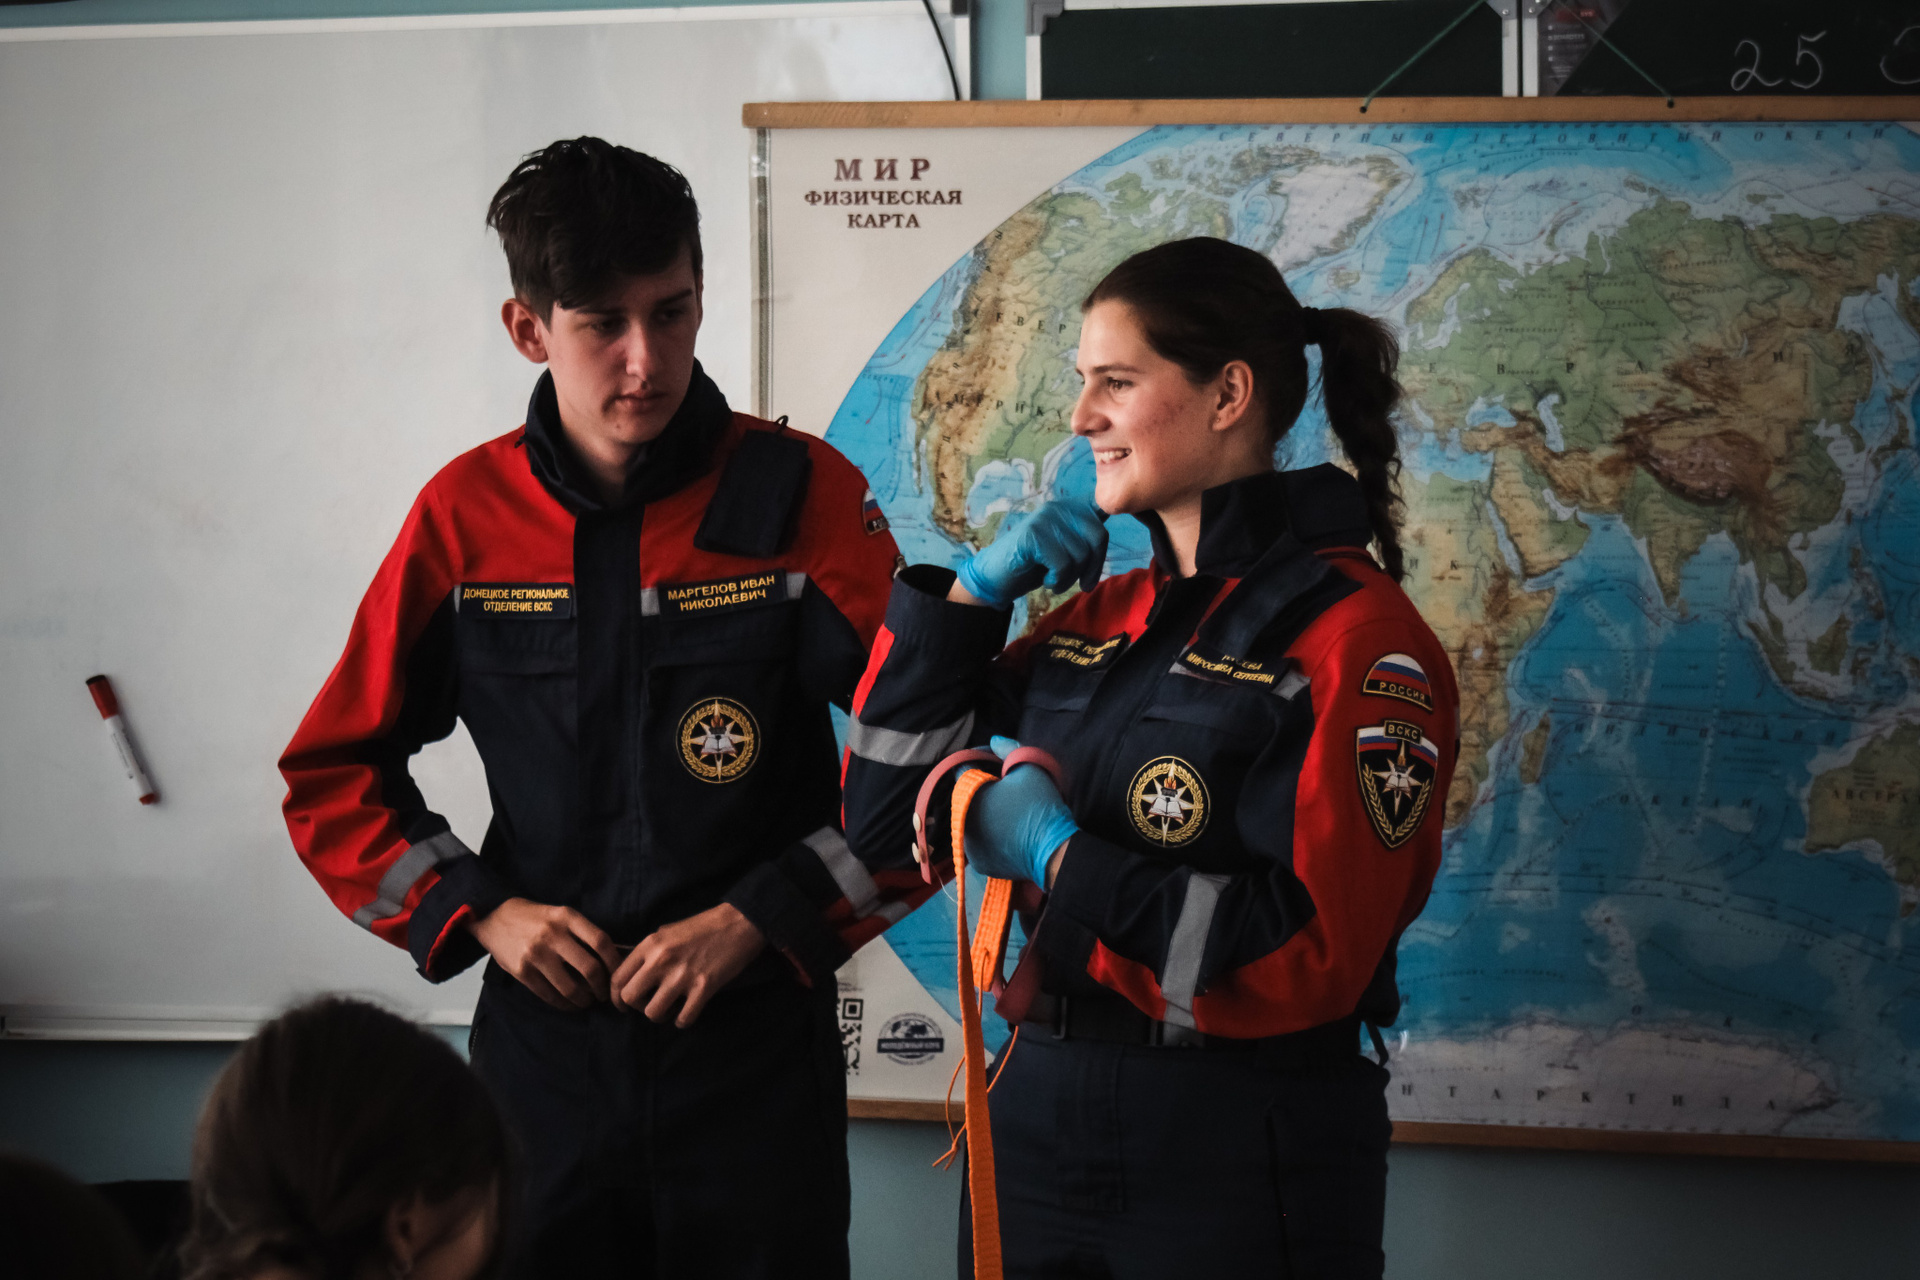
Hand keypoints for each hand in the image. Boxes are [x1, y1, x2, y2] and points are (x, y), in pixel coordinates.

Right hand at [467, 897, 620, 1010]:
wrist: (495, 919)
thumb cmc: (536, 919)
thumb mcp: (561, 915)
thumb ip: (583, 932)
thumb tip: (614, 958)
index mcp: (567, 917)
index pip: (601, 941)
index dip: (615, 962)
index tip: (619, 974)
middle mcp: (553, 934)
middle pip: (590, 968)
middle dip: (602, 987)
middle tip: (603, 994)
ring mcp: (536, 954)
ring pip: (570, 987)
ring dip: (584, 1000)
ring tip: (587, 1001)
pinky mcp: (522, 971)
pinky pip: (549, 994)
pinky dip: (564, 1004)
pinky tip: (569, 1004)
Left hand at [610, 903, 766, 1027]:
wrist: (738, 923)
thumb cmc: (702, 927)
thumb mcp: (666, 932)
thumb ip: (647, 953)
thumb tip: (631, 976)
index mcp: (650, 945)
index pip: (618, 978)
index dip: (616, 997)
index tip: (623, 1005)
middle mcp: (661, 960)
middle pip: (630, 998)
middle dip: (637, 1007)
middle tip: (649, 1004)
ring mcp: (682, 975)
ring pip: (653, 1013)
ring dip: (661, 1016)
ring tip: (671, 1008)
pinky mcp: (704, 988)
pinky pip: (683, 1019)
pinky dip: (683, 1021)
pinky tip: (687, 1013)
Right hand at [954, 498, 1107, 607]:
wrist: (996, 576)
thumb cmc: (1035, 564)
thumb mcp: (1067, 546)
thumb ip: (1087, 534)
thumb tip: (1119, 517)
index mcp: (1070, 507)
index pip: (1103, 515)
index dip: (1104, 545)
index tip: (1095, 566)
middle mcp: (1058, 507)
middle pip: (1098, 537)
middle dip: (1092, 567)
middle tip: (1081, 583)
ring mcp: (1044, 520)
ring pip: (1081, 554)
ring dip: (1071, 577)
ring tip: (1056, 580)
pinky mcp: (1032, 536)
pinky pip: (1063, 564)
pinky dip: (1058, 580)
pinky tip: (1046, 580)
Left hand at [962, 736, 1077, 885]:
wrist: (1055, 851)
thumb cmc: (1040, 805)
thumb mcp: (1029, 768)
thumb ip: (1009, 749)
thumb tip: (993, 740)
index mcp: (968, 796)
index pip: (963, 768)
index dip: (981, 760)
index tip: (997, 761)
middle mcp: (961, 823)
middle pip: (967, 796)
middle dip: (984, 789)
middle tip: (1008, 786)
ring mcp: (970, 847)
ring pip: (973, 821)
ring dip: (986, 814)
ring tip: (1010, 810)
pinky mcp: (982, 865)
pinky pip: (982, 843)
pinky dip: (991, 836)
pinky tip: (1010, 832)